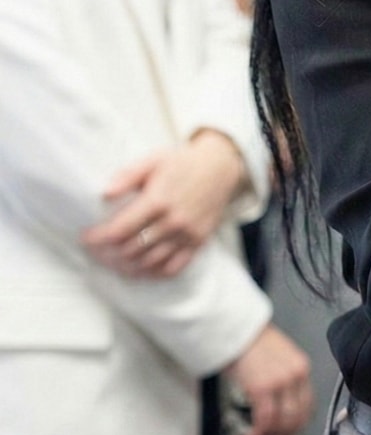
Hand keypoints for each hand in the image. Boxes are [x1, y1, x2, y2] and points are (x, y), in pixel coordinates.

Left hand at [82, 129, 246, 277]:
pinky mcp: (198, 242)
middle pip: (131, 250)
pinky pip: (173, 268)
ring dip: (126, 266)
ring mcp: (187, 234)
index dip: (98, 238)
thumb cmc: (183, 162)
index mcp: (158, 201)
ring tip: (113, 262)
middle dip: (108, 254)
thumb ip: (127, 176)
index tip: (86, 238)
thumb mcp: (153, 160)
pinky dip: (153, 273)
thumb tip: (104, 193)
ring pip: (149, 262)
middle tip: (96, 251)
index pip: (119, 230)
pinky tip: (140, 269)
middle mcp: (173, 221)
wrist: (221, 167)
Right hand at [223, 324, 312, 434]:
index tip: (282, 434)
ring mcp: (281, 381)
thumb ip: (283, 380)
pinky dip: (257, 434)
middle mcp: (296, 375)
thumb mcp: (278, 359)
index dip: (295, 427)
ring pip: (283, 423)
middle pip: (298, 419)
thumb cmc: (252, 343)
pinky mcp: (262, 387)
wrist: (236, 328)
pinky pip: (265, 420)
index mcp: (302, 368)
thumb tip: (277, 408)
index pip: (308, 407)